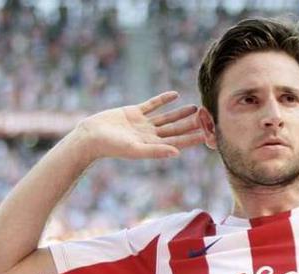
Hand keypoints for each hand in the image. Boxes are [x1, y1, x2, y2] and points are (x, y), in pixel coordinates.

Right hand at [73, 91, 204, 161]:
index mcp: (152, 145)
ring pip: (166, 117)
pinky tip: (175, 95)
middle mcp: (150, 135)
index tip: (208, 134)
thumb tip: (177, 153)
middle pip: (175, 129)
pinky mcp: (133, 112)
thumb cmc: (111, 146)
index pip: (178, 142)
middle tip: (207, 118)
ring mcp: (142, 124)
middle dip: (191, 125)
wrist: (90, 136)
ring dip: (180, 113)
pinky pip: (152, 105)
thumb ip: (156, 151)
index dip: (192, 138)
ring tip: (195, 108)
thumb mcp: (135, 149)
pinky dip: (163, 100)